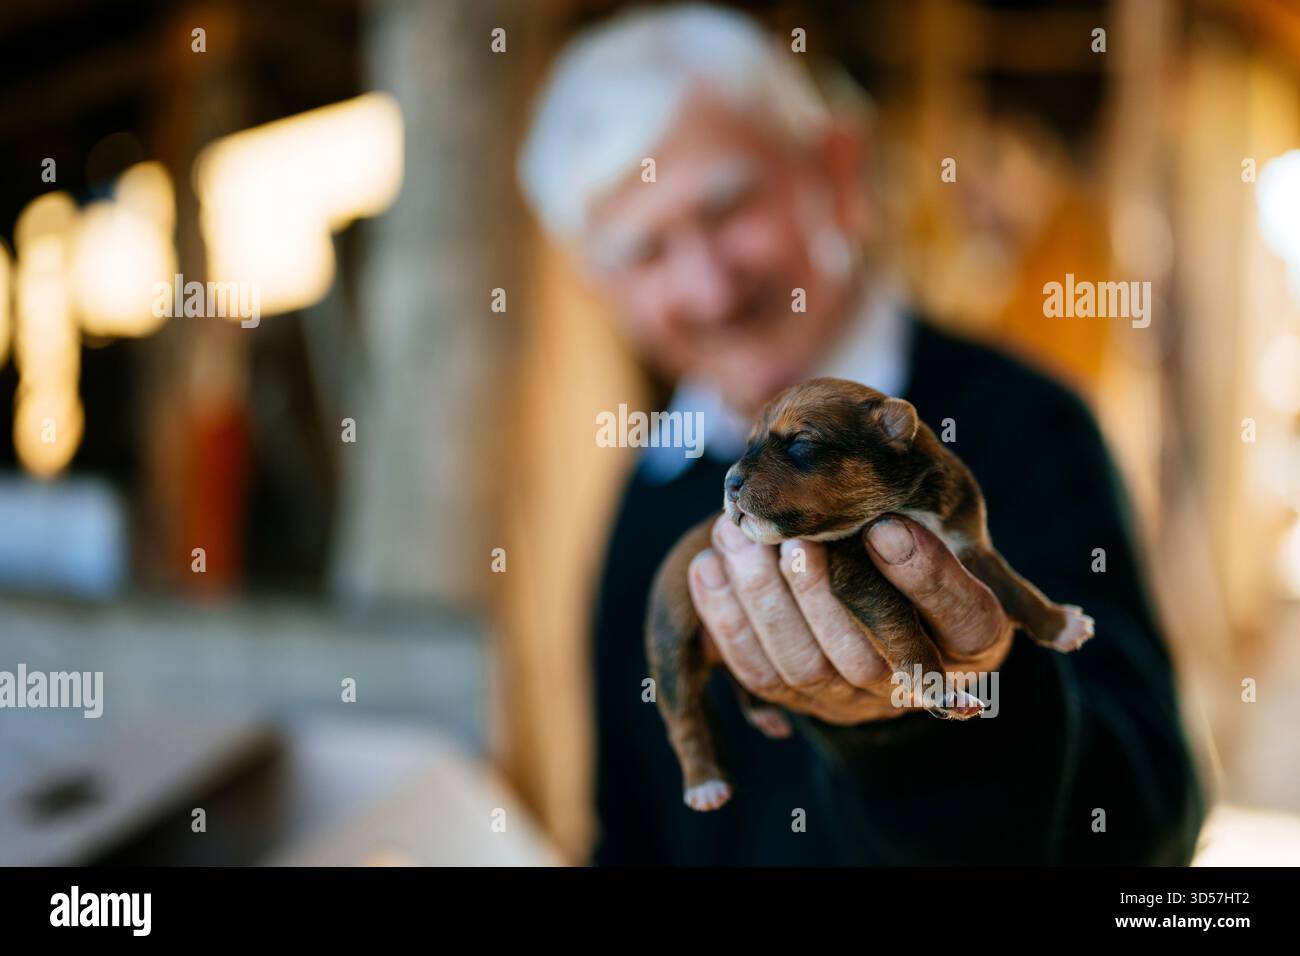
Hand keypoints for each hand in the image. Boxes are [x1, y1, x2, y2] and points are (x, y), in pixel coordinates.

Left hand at [687, 514, 1013, 724]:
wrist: (877, 613)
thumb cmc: (914, 544)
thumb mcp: (936, 516)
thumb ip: (915, 485)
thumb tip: (894, 418)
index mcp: (972, 636)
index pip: (964, 618)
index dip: (924, 577)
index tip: (884, 528)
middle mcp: (914, 681)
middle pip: (869, 657)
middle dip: (824, 595)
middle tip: (795, 540)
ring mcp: (851, 698)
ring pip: (806, 667)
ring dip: (765, 600)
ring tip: (738, 537)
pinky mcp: (798, 699)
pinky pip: (758, 673)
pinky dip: (727, 620)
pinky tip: (709, 565)